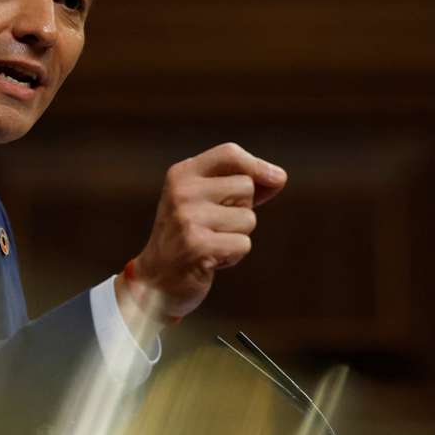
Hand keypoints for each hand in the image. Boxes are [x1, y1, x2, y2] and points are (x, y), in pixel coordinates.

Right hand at [118, 143, 286, 326]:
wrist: (156, 280)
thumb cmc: (188, 236)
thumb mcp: (204, 201)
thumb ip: (238, 186)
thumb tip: (278, 177)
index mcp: (181, 174)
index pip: (229, 154)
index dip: (258, 165)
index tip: (278, 179)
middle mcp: (182, 191)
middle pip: (246, 186)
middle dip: (242, 208)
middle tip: (215, 225)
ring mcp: (187, 218)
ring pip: (248, 218)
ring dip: (238, 235)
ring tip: (211, 242)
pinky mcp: (197, 245)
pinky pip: (243, 243)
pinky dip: (233, 256)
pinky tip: (211, 259)